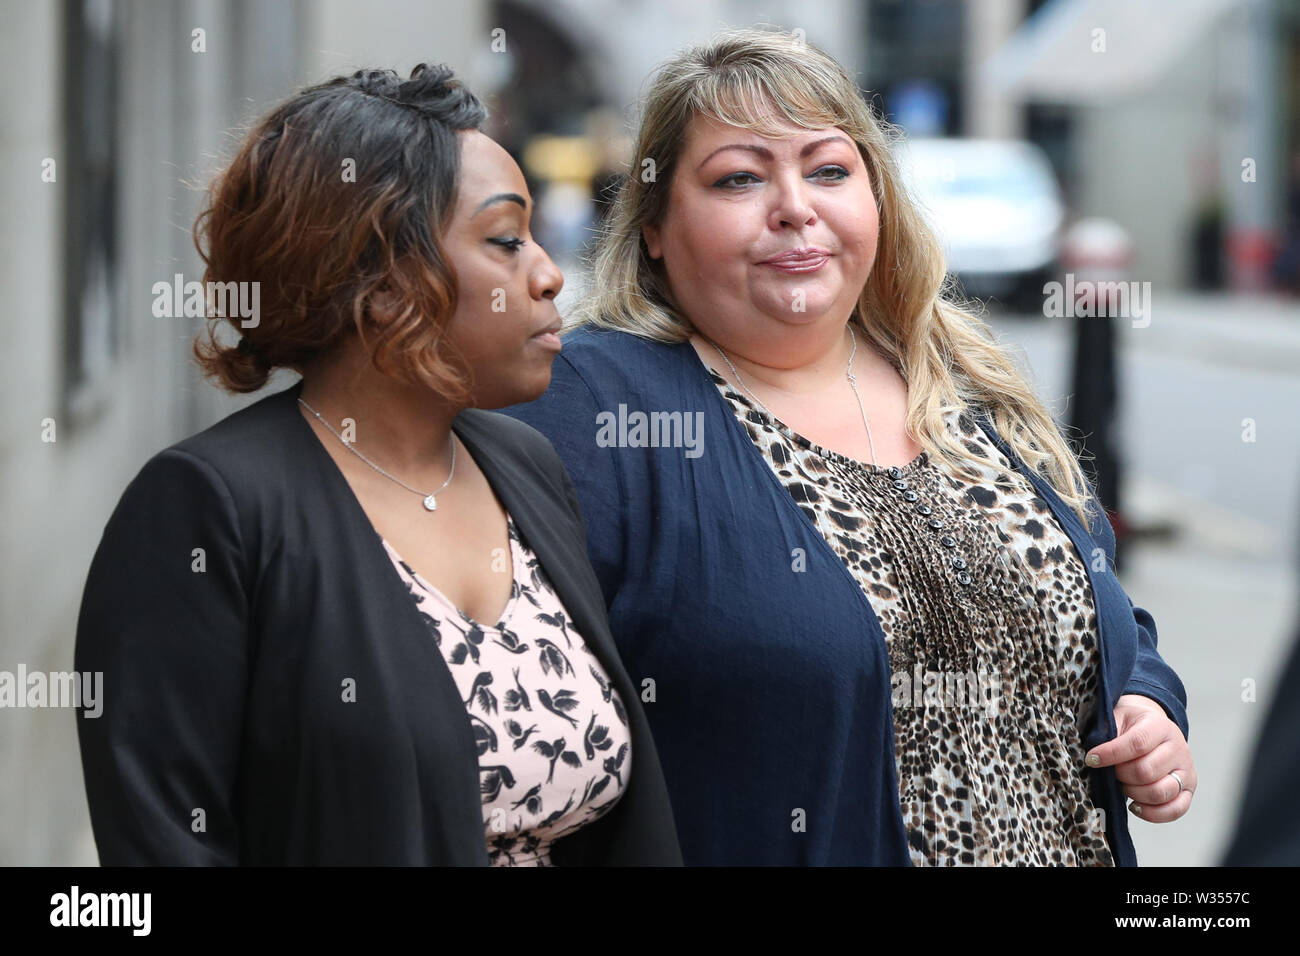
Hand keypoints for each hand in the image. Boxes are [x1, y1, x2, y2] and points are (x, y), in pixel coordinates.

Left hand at [1085, 694, 1195, 821]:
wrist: (1154, 728)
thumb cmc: (1131, 725)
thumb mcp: (1118, 717)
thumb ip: (1107, 733)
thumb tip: (1094, 758)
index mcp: (1160, 726)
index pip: (1137, 743)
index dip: (1111, 754)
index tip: (1092, 759)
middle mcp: (1178, 748)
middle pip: (1146, 771)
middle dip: (1120, 775)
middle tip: (1111, 772)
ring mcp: (1186, 771)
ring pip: (1160, 792)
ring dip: (1133, 793)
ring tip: (1122, 785)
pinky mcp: (1188, 790)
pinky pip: (1175, 810)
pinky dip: (1151, 813)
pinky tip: (1134, 805)